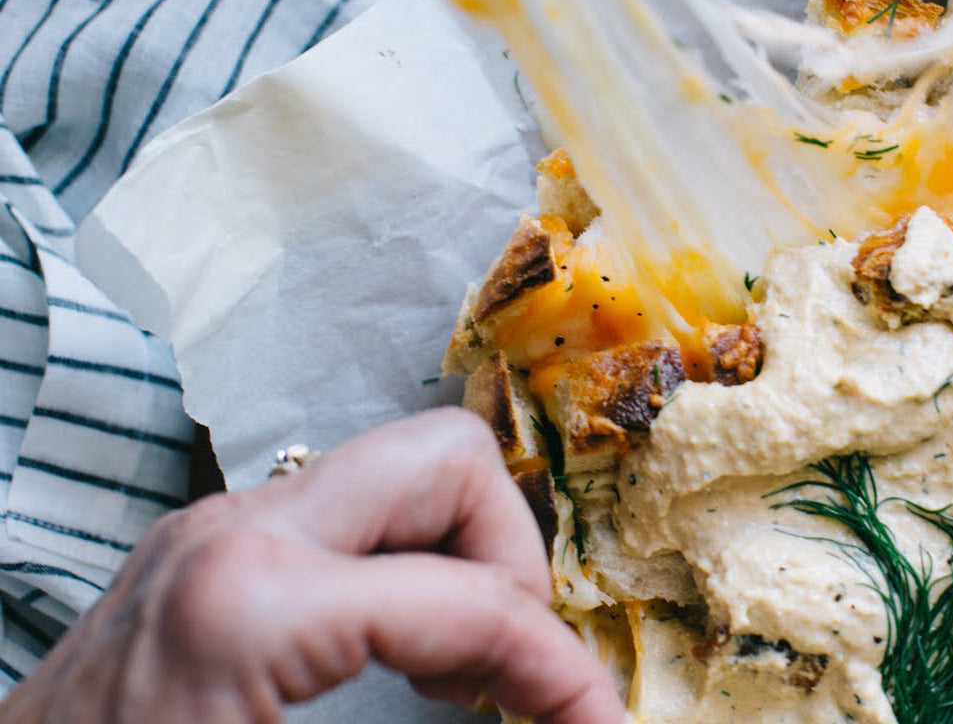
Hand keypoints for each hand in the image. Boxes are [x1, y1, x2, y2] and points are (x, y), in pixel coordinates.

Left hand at [1, 409, 624, 723]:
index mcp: (254, 607)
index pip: (475, 604)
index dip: (564, 676)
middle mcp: (237, 532)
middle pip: (450, 461)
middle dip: (513, 565)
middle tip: (510, 670)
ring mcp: (214, 527)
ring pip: (403, 469)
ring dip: (461, 558)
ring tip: (455, 672)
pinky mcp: (202, 546)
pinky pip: (348, 512)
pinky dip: (404, 568)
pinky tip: (393, 656)